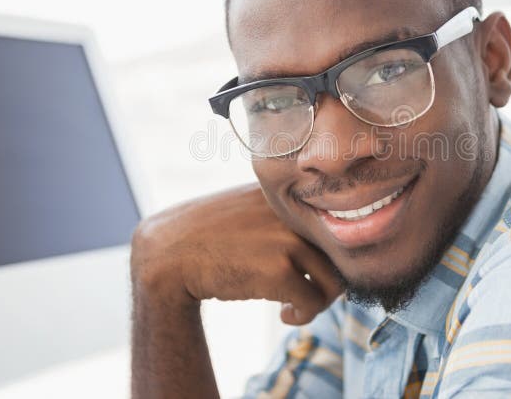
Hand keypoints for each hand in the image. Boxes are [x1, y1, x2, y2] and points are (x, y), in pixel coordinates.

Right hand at [130, 183, 342, 324]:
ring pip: (335, 278)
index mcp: (289, 195)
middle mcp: (294, 213)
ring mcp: (288, 240)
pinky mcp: (280, 271)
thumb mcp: (249, 207)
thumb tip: (321, 232)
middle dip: (331, 278)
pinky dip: (303, 314)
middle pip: (342, 251)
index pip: (334, 221)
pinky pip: (314, 301)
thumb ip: (282, 212)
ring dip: (321, 300)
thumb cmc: (210, 235)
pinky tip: (284, 315)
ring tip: (297, 305)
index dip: (332, 251)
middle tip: (312, 291)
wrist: (169, 255)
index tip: (315, 267)